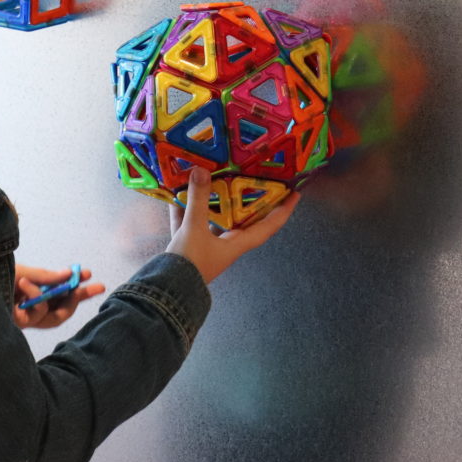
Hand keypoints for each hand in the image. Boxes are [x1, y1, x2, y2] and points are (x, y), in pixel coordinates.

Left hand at [12, 265, 105, 328]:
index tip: (89, 274)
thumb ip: (45, 276)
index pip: (59, 294)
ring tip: (68, 280)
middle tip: (100, 286)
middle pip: (62, 310)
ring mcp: (26, 318)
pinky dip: (37, 295)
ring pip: (55, 318)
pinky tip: (25, 283)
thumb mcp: (24, 272)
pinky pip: (39, 312)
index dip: (75, 286)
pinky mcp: (20, 324)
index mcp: (31, 294)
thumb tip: (69, 273)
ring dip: (65, 299)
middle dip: (81, 298)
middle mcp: (30, 309)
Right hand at [165, 168, 301, 283]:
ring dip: (213, 202)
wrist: (167, 291)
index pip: (268, 226)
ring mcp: (208, 247)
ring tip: (214, 180)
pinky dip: (184, 211)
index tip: (295, 193)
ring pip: (215, 220)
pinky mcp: (189, 247)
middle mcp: (227, 245)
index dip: (283, 210)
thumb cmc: (190, 262)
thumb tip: (202, 171)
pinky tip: (174, 196)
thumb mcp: (194, 228)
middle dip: (248, 199)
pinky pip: (190, 224)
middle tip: (252, 178)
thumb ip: (199, 199)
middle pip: (243, 219)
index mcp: (238, 244)